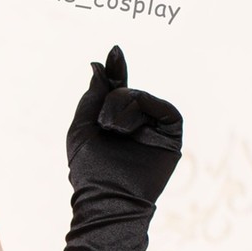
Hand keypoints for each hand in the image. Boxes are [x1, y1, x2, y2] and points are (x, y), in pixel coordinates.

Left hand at [66, 44, 182, 203]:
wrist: (108, 198)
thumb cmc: (90, 171)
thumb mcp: (80, 129)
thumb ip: (91, 97)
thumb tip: (98, 67)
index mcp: (114, 123)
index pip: (118, 91)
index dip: (117, 72)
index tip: (114, 52)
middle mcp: (136, 125)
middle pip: (127, 91)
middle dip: (112, 100)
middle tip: (104, 124)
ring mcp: (154, 130)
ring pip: (143, 97)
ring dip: (124, 106)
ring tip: (114, 130)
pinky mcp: (171, 137)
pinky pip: (166, 109)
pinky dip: (148, 106)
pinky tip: (132, 121)